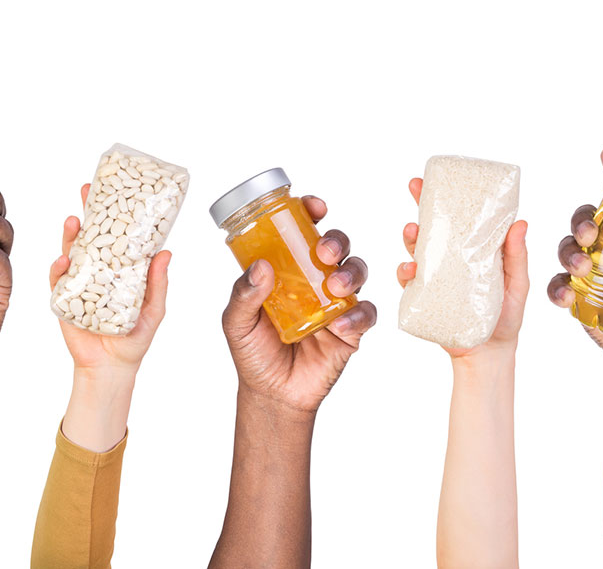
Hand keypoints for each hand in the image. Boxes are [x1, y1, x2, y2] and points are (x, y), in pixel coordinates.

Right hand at [50, 184, 169, 373]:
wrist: (112, 368)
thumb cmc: (134, 338)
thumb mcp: (154, 309)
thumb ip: (157, 282)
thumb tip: (167, 252)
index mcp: (119, 269)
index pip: (114, 235)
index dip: (112, 213)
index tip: (113, 189)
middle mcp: (96, 271)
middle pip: (88, 236)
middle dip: (86, 212)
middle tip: (86, 191)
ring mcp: (78, 284)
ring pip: (70, 252)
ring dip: (70, 236)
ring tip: (74, 221)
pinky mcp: (63, 300)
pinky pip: (57, 281)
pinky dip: (58, 269)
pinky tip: (63, 260)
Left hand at [221, 195, 377, 413]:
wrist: (272, 394)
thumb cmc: (253, 352)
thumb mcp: (237, 322)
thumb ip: (243, 295)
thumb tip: (261, 266)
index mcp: (288, 269)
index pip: (304, 231)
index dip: (311, 213)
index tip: (314, 207)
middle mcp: (316, 280)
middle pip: (337, 246)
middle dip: (336, 240)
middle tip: (324, 252)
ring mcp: (336, 303)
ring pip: (357, 272)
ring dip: (351, 272)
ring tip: (336, 286)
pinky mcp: (351, 330)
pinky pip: (365, 314)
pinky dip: (357, 314)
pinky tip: (339, 322)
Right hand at [396, 177, 529, 363]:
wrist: (491, 353)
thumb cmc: (507, 316)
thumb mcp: (518, 283)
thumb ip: (517, 256)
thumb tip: (521, 223)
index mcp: (471, 249)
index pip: (455, 217)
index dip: (441, 196)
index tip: (431, 178)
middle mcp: (450, 260)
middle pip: (430, 227)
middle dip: (418, 205)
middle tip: (415, 189)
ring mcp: (435, 278)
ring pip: (415, 250)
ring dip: (411, 238)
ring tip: (414, 232)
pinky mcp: (424, 299)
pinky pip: (408, 283)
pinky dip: (405, 273)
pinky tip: (410, 270)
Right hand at [546, 146, 602, 359]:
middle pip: (586, 216)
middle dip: (583, 219)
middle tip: (591, 232)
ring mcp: (589, 267)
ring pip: (567, 246)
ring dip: (569, 252)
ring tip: (582, 267)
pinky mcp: (576, 294)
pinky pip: (557, 285)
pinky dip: (558, 288)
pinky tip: (567, 296)